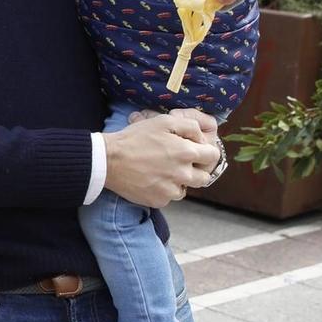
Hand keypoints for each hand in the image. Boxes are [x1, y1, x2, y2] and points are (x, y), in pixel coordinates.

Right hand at [103, 109, 219, 207]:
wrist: (108, 160)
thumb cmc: (135, 138)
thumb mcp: (163, 121)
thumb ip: (189, 126)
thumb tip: (200, 137)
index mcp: (187, 153)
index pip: (213, 156)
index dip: (206, 152)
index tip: (196, 151)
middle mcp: (183, 174)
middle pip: (204, 177)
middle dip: (196, 170)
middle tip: (180, 164)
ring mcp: (171, 190)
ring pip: (186, 189)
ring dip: (179, 181)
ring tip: (162, 171)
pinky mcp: (158, 201)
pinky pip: (168, 198)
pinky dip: (163, 190)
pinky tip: (151, 180)